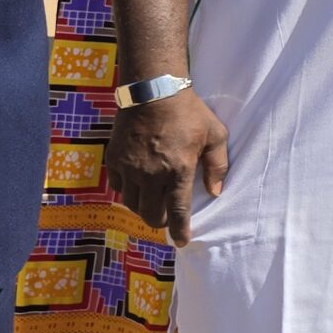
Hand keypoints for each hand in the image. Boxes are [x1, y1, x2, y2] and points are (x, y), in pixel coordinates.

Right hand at [106, 87, 227, 246]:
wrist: (153, 91)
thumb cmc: (190, 113)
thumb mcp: (216, 135)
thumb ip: (218, 166)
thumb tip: (215, 192)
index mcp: (178, 170)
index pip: (177, 210)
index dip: (179, 230)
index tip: (181, 242)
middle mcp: (151, 174)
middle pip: (150, 214)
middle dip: (159, 221)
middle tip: (167, 217)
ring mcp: (129, 167)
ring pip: (131, 203)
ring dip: (142, 207)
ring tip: (153, 201)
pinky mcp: (114, 159)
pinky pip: (118, 186)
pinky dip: (127, 191)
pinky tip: (137, 185)